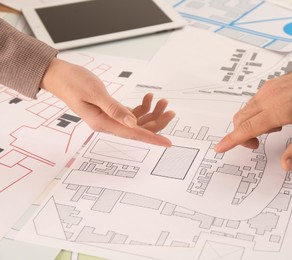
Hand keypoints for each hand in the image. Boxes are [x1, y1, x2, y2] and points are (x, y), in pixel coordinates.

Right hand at [41, 58, 174, 146]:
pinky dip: (142, 107)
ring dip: (152, 112)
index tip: (167, 143)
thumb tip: (133, 123)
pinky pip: (131, 114)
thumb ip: (114, 109)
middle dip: (156, 121)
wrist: (60, 76)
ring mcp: (110, 119)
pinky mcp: (111, 111)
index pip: (132, 134)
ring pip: (137, 122)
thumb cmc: (73, 82)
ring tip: (162, 100)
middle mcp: (107, 124)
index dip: (152, 138)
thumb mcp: (95, 93)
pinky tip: (148, 98)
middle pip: (138, 129)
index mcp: (102, 123)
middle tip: (170, 110)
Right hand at [214, 62, 291, 171]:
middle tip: (256, 145)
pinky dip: (256, 113)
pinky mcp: (270, 84)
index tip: (220, 147)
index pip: (247, 128)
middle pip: (241, 119)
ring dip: (250, 124)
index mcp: (279, 110)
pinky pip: (254, 102)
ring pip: (246, 110)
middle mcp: (269, 97)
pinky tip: (276, 116)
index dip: (231, 140)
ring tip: (275, 128)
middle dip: (241, 135)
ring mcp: (268, 89)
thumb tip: (285, 165)